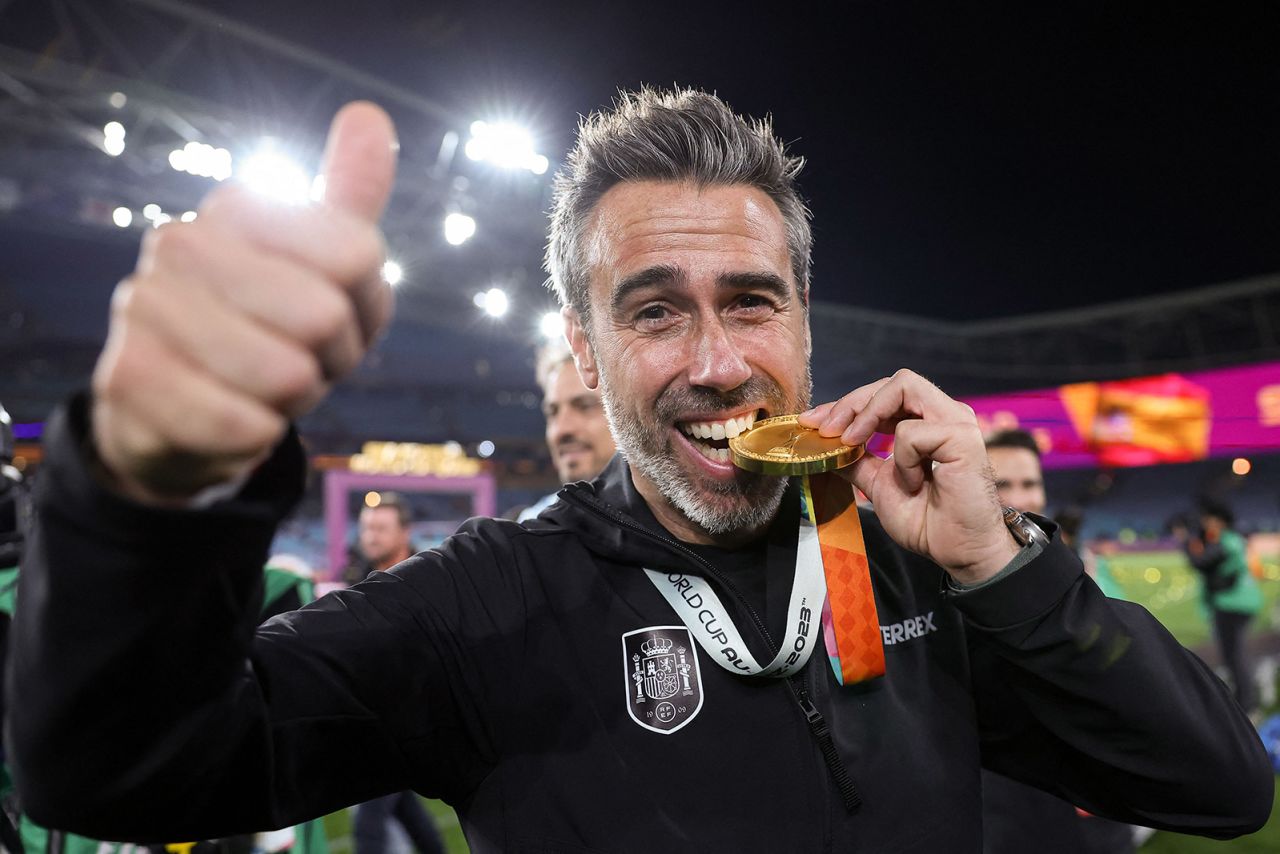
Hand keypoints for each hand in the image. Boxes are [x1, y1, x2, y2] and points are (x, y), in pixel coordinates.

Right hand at [91, 102, 398, 502]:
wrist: (181, 413)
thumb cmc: (270, 333)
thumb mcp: (327, 270)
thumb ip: (349, 199)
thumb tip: (368, 115)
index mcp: (238, 207)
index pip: (359, 254)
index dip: (365, 309)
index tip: (333, 317)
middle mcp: (180, 242)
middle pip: (324, 316)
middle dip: (329, 362)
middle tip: (296, 361)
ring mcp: (144, 305)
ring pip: (286, 375)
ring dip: (292, 402)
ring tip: (259, 390)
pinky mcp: (128, 377)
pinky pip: (244, 426)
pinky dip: (255, 437)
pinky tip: (230, 421)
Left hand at [799, 369, 1018, 583]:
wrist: (958, 552)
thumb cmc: (928, 522)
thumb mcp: (879, 485)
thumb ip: (856, 461)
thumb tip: (825, 447)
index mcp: (928, 422)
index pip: (884, 394)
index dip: (847, 404)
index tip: (814, 423)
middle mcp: (945, 415)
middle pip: (892, 382)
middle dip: (851, 402)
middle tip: (826, 430)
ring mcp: (957, 422)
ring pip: (903, 385)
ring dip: (869, 414)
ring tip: (854, 443)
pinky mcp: (962, 438)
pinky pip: (911, 431)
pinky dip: (901, 457)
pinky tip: (911, 481)